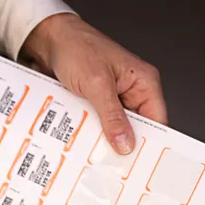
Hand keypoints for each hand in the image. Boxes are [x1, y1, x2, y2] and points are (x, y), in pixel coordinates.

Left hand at [23, 14, 166, 154]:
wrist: (48, 39)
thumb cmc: (77, 49)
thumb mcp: (97, 85)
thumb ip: (112, 116)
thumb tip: (126, 143)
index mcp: (143, 82)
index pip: (156, 120)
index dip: (149, 142)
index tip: (140, 164)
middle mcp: (130, 90)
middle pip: (134, 127)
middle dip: (123, 144)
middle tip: (113, 165)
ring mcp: (112, 97)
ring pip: (113, 128)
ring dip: (103, 139)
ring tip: (95, 155)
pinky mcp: (94, 102)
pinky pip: (97, 123)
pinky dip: (89, 132)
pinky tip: (82, 142)